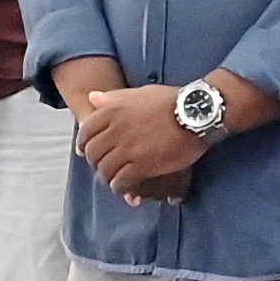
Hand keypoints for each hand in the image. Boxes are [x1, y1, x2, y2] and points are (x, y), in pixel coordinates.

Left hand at [78, 85, 207, 200]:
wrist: (195, 113)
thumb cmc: (171, 101)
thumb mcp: (139, 92)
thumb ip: (113, 97)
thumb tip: (92, 97)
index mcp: (113, 110)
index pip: (86, 131)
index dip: (83, 144)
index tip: (85, 152)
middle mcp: (116, 129)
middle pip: (93, 152)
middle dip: (96, 162)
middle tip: (102, 167)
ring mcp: (127, 148)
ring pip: (105, 169)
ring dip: (107, 177)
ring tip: (114, 180)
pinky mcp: (141, 165)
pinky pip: (121, 181)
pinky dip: (119, 187)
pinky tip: (124, 188)